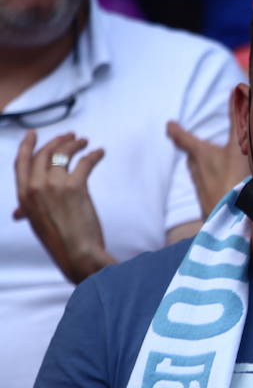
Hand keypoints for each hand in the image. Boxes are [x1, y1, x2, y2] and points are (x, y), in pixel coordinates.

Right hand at [13, 131, 114, 282]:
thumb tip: (18, 212)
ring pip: (63, 154)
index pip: (21, 163)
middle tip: (70, 135)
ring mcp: (54, 185)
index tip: (33, 133)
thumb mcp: (36, 223)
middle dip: (57, 141)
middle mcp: (35, 188)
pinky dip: (94, 155)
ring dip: (75, 144)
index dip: (28, 145)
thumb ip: (28, 211)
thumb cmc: (60, 242)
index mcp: (23, 196)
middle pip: (44, 154)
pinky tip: (100, 152)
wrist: (77, 253)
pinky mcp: (75, 186)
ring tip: (85, 142)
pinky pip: (85, 162)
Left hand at [166, 118, 249, 217]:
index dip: (176, 131)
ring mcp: (204, 191)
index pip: (184, 139)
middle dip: (193, 151)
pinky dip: (215, 184)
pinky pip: (210, 190)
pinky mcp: (211, 206)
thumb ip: (239, 119)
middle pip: (192, 159)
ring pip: (200, 175)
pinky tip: (226, 189)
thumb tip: (238, 89)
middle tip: (192, 146)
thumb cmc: (235, 180)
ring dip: (204, 168)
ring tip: (212, 166)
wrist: (232, 221)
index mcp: (202, 155)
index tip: (169, 124)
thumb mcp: (239, 145)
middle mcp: (199, 172)